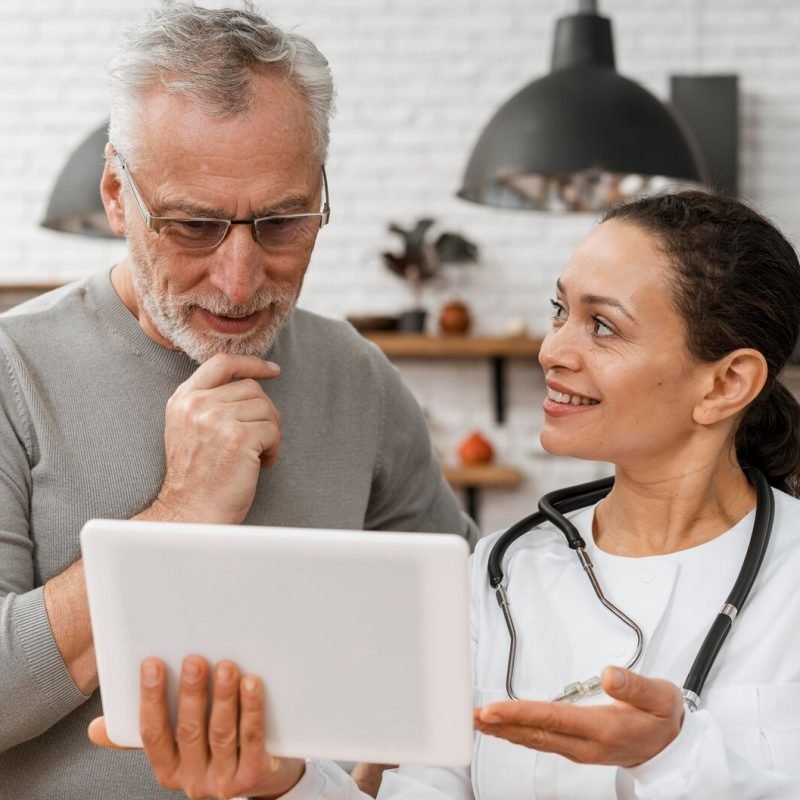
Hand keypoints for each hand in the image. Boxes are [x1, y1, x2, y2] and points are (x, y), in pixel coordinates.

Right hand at [89, 656, 303, 799]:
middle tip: (195, 660)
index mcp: (167, 768)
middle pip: (189, 731)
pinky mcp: (254, 775)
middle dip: (190, 694)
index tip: (152, 663)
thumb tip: (95, 728)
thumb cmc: (211, 750)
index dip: (151, 699)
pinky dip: (251, 709)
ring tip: (227, 666)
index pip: (152, 733)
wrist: (263, 778)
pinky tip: (252, 684)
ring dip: (223, 697)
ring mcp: (223, 780)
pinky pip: (252, 739)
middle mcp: (192, 779)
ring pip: (221, 734)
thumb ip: (142, 734)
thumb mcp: (176, 747)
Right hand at [152, 353, 281, 524]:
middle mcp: (197, 404)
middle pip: (251, 389)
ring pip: (266, 409)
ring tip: (257, 455)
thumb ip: (209, 402)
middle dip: (264, 413)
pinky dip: (274, 449)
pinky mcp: (238, 438)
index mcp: (184, 399)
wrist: (190, 512)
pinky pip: (273, 431)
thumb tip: (250, 382)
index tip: (272, 371)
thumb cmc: (196, 477)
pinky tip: (260, 464)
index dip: (251, 363)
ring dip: (270, 434)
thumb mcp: (188, 428)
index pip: (222, 363)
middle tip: (260, 440)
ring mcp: (217, 420)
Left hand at [474, 666, 683, 767]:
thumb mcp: (660, 696)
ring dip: (504, 731)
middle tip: (470, 716)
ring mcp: (579, 750)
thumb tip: (609, 673)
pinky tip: (502, 728)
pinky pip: (541, 741)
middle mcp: (586, 745)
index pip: (552, 719)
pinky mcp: (576, 748)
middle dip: (501, 725)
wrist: (673, 748)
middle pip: (536, 734)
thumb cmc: (663, 717)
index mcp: (603, 730)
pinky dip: (518, 733)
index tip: (492, 710)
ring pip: (535, 741)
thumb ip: (635, 685)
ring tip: (476, 721)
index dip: (519, 715)